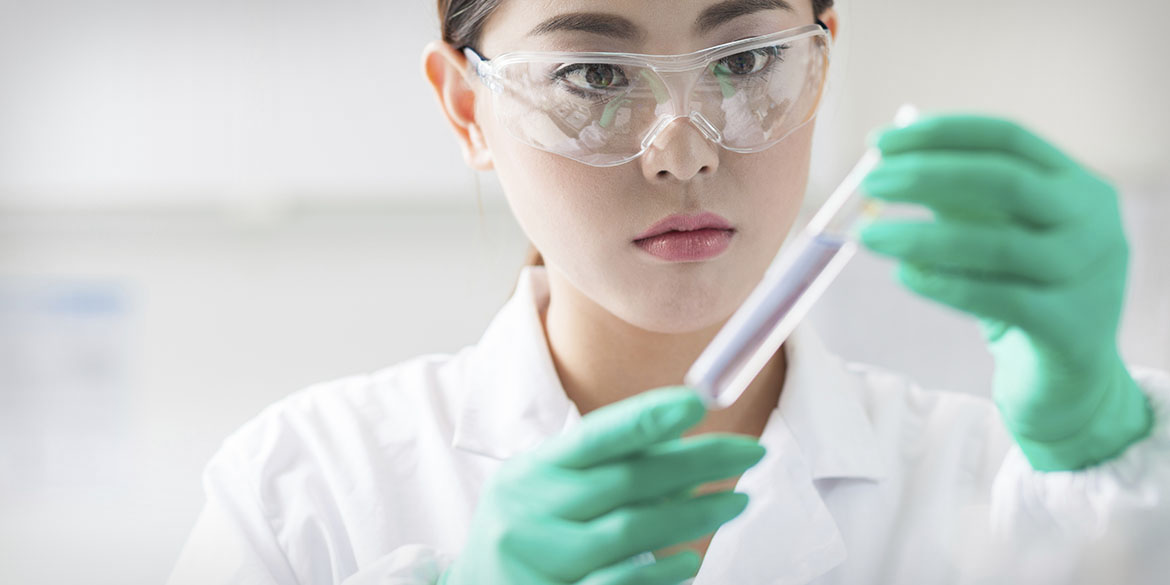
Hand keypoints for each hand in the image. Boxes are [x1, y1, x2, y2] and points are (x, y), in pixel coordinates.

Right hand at [440, 386, 764, 584]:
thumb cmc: (531, 527)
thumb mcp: (553, 485)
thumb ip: (609, 467)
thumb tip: (688, 449)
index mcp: (531, 470)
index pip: (595, 436)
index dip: (647, 417)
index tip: (700, 401)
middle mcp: (531, 511)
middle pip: (626, 481)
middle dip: (695, 462)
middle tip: (750, 450)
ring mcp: (542, 560)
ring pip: (630, 532)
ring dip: (693, 514)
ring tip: (735, 501)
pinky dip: (660, 573)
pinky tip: (691, 559)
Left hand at [859, 114, 1152, 470]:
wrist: (1068, 381)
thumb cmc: (1021, 292)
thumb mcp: (994, 234)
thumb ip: (955, 198)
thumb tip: (887, 161)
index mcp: (1078, 185)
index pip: (1007, 137)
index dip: (940, 135)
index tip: (880, 144)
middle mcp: (1095, 224)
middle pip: (1004, 181)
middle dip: (927, 176)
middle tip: (869, 183)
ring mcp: (1091, 277)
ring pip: (998, 244)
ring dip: (921, 236)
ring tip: (867, 235)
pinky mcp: (1072, 330)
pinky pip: (998, 299)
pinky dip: (944, 284)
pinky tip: (903, 276)